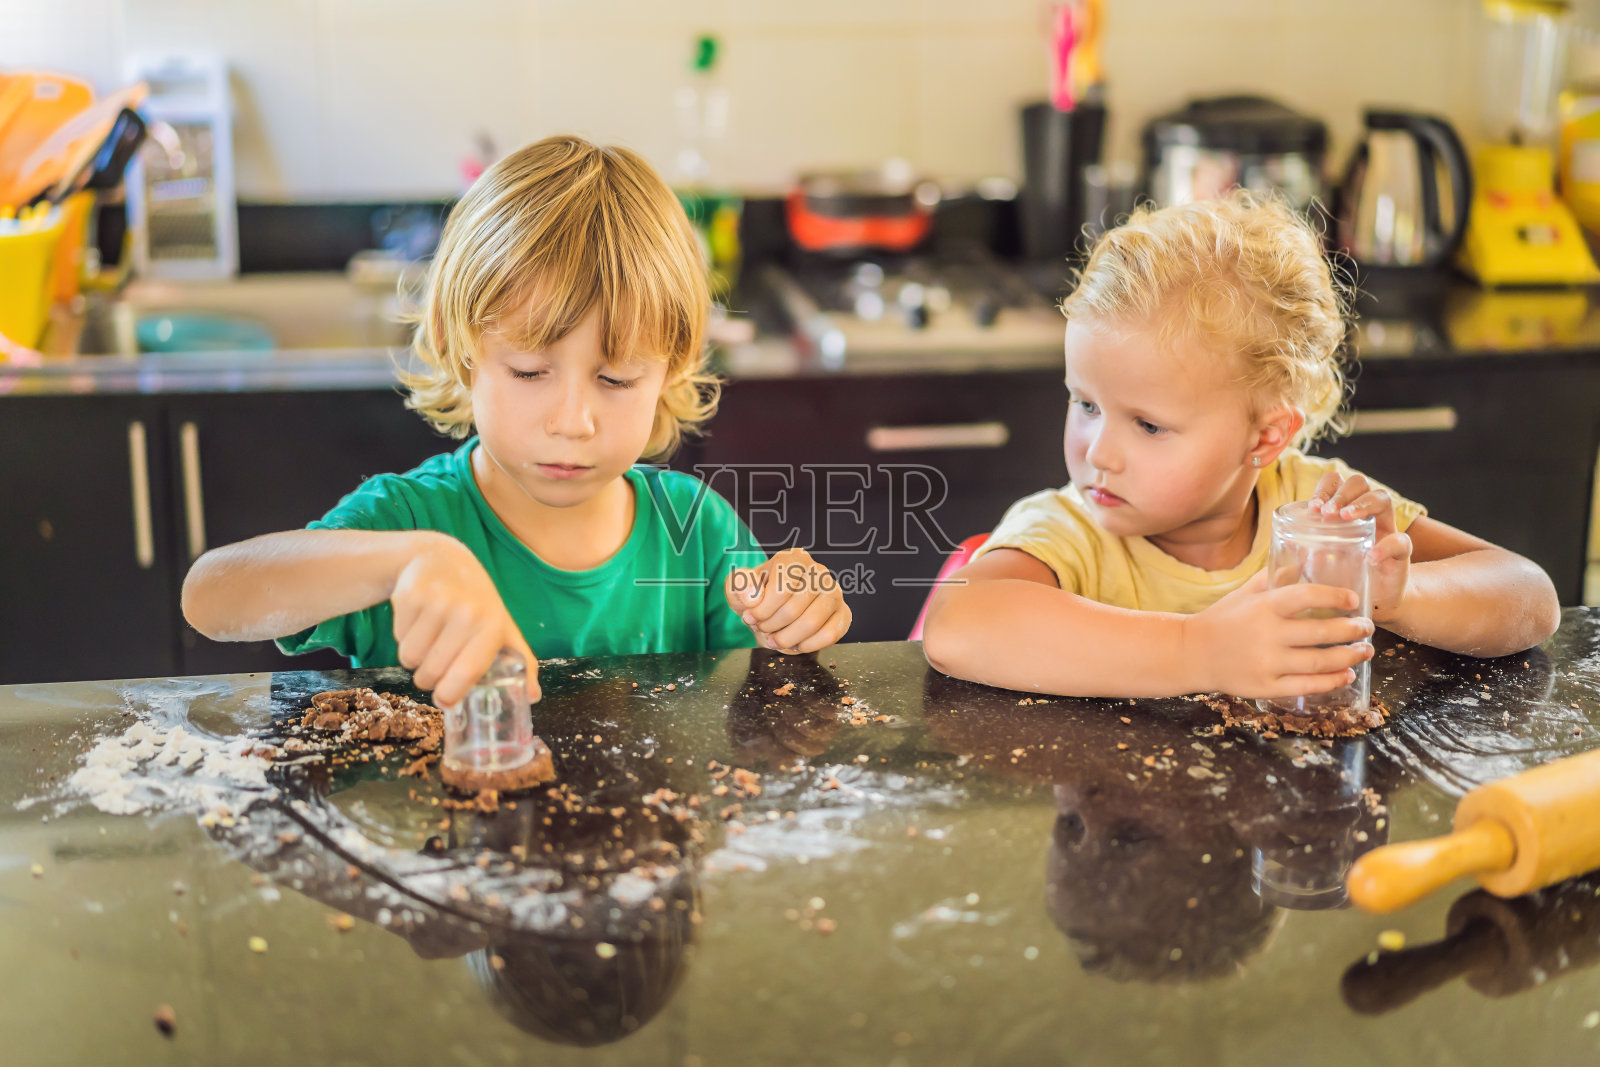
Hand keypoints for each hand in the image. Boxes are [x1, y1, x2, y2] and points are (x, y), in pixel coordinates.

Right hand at [389, 535, 538, 708]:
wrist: (445, 559)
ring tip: (428, 639)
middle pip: (432, 671)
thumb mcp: (503, 627)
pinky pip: (398, 637)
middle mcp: (466, 613)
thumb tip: (533, 697)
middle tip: (433, 666)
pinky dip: (403, 636)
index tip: (444, 701)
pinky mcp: (411, 594)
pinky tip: (418, 620)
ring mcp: (437, 601)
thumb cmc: (477, 602)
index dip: (450, 695)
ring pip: (409, 657)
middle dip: (427, 679)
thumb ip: (522, 662)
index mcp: (492, 626)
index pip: (466, 673)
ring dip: (413, 658)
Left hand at [724, 547, 851, 653]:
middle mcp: (819, 572)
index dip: (762, 610)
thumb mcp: (739, 589)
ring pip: (811, 623)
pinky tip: (795, 642)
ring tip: (775, 639)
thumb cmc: (759, 597)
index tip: (750, 617)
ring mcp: (834, 593)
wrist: (776, 610)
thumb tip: (752, 598)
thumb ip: (739, 586)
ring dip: (787, 639)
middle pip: (794, 609)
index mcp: (794, 559)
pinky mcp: (843, 614)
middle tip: (762, 629)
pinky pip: (829, 635)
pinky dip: (807, 645)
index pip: (781, 588)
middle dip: (771, 626)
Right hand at [1184, 570, 1374, 699]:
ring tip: (1365, 650)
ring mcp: (1267, 663)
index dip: (1335, 597)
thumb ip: (1274, 579)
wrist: (1192, 653)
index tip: (1353, 600)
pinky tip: (1347, 674)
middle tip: (1367, 626)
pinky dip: (1332, 681)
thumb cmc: (1222, 619)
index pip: (1307, 596)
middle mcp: (1266, 635)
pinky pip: (1307, 685)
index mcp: (1263, 607)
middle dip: (1352, 629)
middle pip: (1322, 632)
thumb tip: (1305, 562)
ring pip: (1320, 661)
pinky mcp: (1265, 686)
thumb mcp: (1245, 593)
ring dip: (1349, 656)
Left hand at [1308, 470, 1411, 623]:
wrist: (1372, 605)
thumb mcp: (1318, 563)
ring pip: (1382, 499)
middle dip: (1341, 493)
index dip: (1325, 488)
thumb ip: (1304, 551)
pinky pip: (1400, 541)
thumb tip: (1279, 546)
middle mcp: (1367, 516)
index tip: (1313, 507)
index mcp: (1344, 514)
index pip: (1337, 484)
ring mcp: (1387, 531)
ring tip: (1345, 517)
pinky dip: (1385, 546)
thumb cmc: (1340, 581)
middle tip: (1326, 512)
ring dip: (1361, 504)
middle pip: (1359, 483)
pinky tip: (1370, 557)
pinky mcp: (1401, 554)